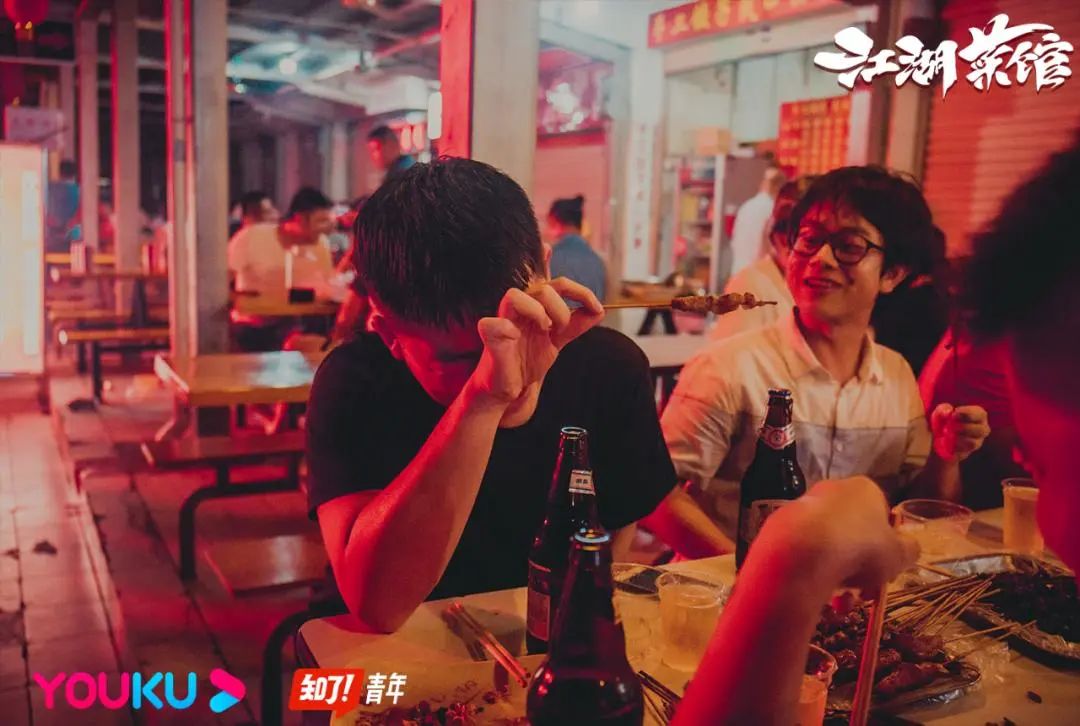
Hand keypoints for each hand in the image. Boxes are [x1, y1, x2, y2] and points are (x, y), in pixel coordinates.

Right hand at [470, 278, 603, 412]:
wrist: (511, 388)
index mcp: (534, 305)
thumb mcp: (557, 340)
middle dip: (560, 310)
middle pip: (542, 289)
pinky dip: (506, 329)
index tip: (597, 308)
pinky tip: (516, 338)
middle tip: (561, 330)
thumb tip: (599, 310)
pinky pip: (492, 325)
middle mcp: (518, 309)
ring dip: (536, 312)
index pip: (558, 285)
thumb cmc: (528, 360)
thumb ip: (575, 325)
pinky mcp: (490, 339)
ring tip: (543, 331)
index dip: (581, 292)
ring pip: (514, 296)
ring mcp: (502, 322)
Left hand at [768, 477, 917, 596]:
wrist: (802, 553)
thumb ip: (909, 550)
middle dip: (861, 566)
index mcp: (864, 489)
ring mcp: (803, 507)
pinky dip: (813, 572)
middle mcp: (831, 491)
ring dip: (839, 576)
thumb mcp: (899, 554)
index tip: (886, 569)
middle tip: (865, 593)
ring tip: (842, 603)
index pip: (881, 514)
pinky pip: (804, 552)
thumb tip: (909, 548)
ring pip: (829, 546)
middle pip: (853, 532)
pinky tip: (818, 594)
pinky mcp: (780, 526)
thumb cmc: (861, 547)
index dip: (887, 544)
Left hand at [930, 404, 989, 462]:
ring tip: (946, 432)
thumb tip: (948, 412)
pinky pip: (962, 452)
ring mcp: (976, 443)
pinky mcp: (966, 453)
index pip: (981, 414)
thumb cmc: (944, 421)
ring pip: (973, 443)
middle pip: (981, 430)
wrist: (937, 439)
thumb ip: (943, 410)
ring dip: (958, 438)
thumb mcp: (940, 412)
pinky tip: (945, 441)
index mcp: (978, 416)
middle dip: (964, 427)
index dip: (968, 413)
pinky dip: (952, 446)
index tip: (954, 413)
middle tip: (950, 425)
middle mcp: (981, 430)